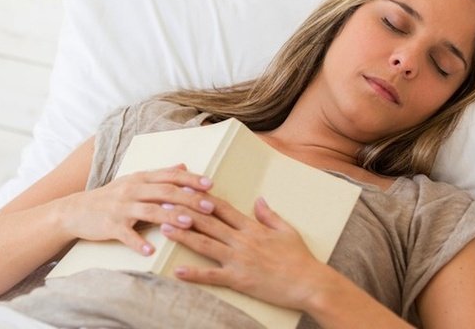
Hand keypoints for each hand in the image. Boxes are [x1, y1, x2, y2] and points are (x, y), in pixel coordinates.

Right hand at [55, 164, 217, 255]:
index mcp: (140, 178)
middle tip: (209, 206)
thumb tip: (184, 165)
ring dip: (170, 217)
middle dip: (188, 198)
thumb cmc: (110, 197)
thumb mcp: (134, 181)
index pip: (170, 176)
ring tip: (188, 224)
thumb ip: (160, 175)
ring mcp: (120, 207)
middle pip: (164, 192)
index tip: (210, 185)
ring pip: (149, 211)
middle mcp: (132, 190)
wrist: (76, 210)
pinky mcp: (110, 225)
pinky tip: (150, 251)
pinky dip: (138, 243)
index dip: (190, 179)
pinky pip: (126, 234)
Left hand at [161, 196, 329, 310]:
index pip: (222, 208)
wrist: (310, 283)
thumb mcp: (287, 230)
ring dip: (183, 236)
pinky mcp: (239, 279)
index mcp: (252, 228)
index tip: (185, 190)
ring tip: (164, 228)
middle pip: (208, 222)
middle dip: (184, 212)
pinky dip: (194, 274)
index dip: (202, 198)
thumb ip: (269, 215)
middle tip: (163, 203)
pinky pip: (212, 276)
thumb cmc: (300, 258)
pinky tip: (177, 270)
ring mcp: (239, 260)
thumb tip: (258, 199)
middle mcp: (242, 240)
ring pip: (205, 244)